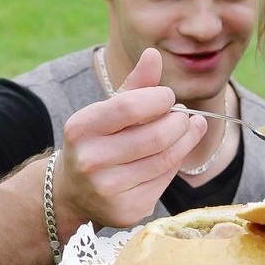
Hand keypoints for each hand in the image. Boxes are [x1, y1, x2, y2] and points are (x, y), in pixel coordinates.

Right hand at [55, 48, 207, 231]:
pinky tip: (174, 153)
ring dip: (186, 140)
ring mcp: (107, 189)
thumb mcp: (109, 110)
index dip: (160, 99)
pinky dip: (175, 163)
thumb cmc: (99, 141)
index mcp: (81, 127)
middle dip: (179, 122)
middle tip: (184, 116)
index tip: (168, 98)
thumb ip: (135, 84)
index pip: (130, 106)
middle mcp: (90, 160)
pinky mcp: (127, 210)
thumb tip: (154, 54)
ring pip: (166, 159)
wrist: (75, 191)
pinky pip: (165, 180)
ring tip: (189, 128)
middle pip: (156, 136)